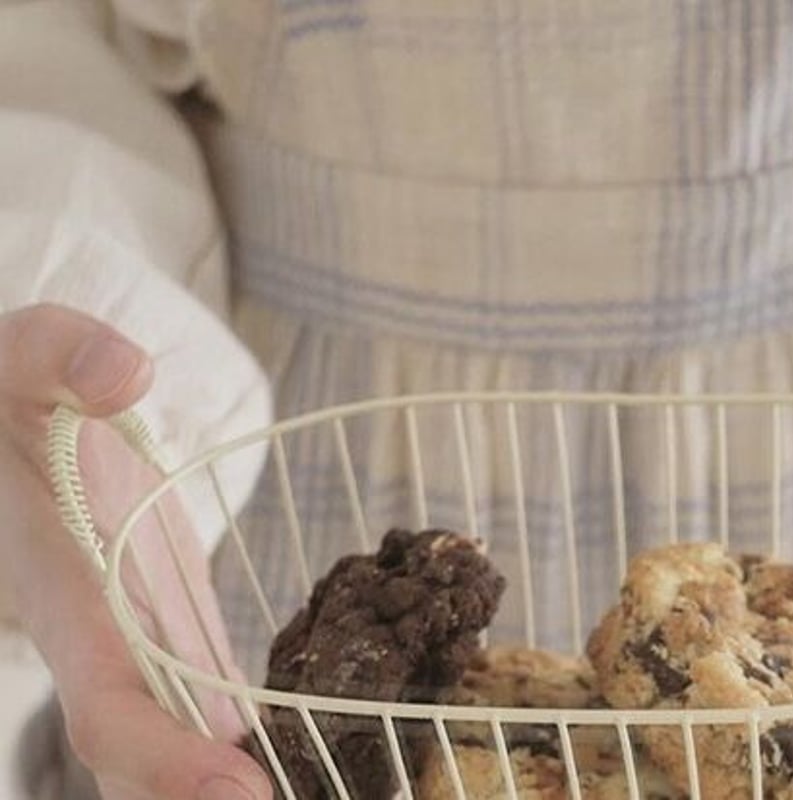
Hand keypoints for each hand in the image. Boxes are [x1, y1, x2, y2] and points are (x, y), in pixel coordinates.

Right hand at [0, 304, 271, 799]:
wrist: (18, 417)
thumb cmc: (14, 389)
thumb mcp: (26, 353)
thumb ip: (64, 358)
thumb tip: (126, 380)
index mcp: (60, 582)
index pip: (103, 695)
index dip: (160, 754)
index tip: (237, 791)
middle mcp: (102, 620)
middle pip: (148, 739)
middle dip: (206, 792)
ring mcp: (138, 616)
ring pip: (181, 716)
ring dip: (233, 769)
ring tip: (321, 785)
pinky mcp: (167, 598)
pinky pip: (201, 671)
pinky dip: (238, 717)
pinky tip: (297, 737)